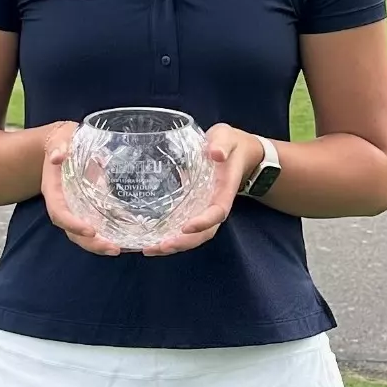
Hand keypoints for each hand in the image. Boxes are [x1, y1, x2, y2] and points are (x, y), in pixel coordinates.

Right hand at [38, 120, 122, 255]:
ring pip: (84, 234)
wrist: (66, 143)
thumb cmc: (64, 139)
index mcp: (54, 191)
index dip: (73, 224)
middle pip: (72, 232)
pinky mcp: (89, 208)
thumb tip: (57, 157)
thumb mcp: (61, 137)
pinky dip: (110, 234)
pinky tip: (127, 240)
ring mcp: (77, 209)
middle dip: (91, 243)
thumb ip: (59, 145)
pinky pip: (97, 226)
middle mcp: (64, 205)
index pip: (59, 213)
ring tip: (121, 249)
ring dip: (100, 245)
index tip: (91, 230)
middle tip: (113, 248)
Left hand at [143, 124, 257, 257]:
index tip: (186, 227)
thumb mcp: (226, 137)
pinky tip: (150, 242)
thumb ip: (222, 144)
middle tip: (160, 246)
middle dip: (184, 242)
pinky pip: (184, 227)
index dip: (203, 222)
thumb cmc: (230, 143)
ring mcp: (204, 208)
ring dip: (174, 245)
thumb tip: (216, 153)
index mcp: (225, 190)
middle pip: (204, 232)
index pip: (217, 212)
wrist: (236, 151)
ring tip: (149, 249)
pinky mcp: (193, 208)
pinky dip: (169, 237)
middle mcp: (215, 204)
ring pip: (194, 235)